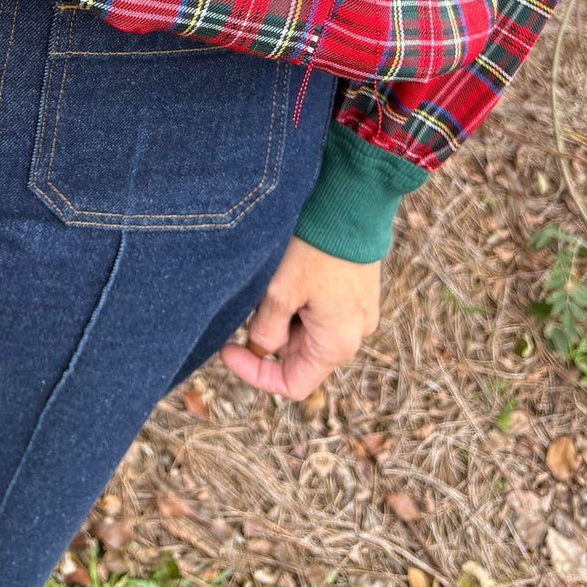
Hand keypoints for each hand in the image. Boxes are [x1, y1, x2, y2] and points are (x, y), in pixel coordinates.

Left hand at [218, 236, 380, 399]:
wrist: (353, 202)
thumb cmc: (316, 248)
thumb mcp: (280, 291)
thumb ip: (266, 329)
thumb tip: (260, 348)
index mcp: (337, 344)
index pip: (292, 383)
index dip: (255, 373)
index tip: (227, 349)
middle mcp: (354, 334)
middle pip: (299, 354)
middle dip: (269, 333)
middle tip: (252, 298)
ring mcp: (358, 311)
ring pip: (308, 328)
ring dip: (284, 312)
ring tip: (276, 276)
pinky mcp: (358, 290)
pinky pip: (322, 308)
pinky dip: (300, 298)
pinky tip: (291, 268)